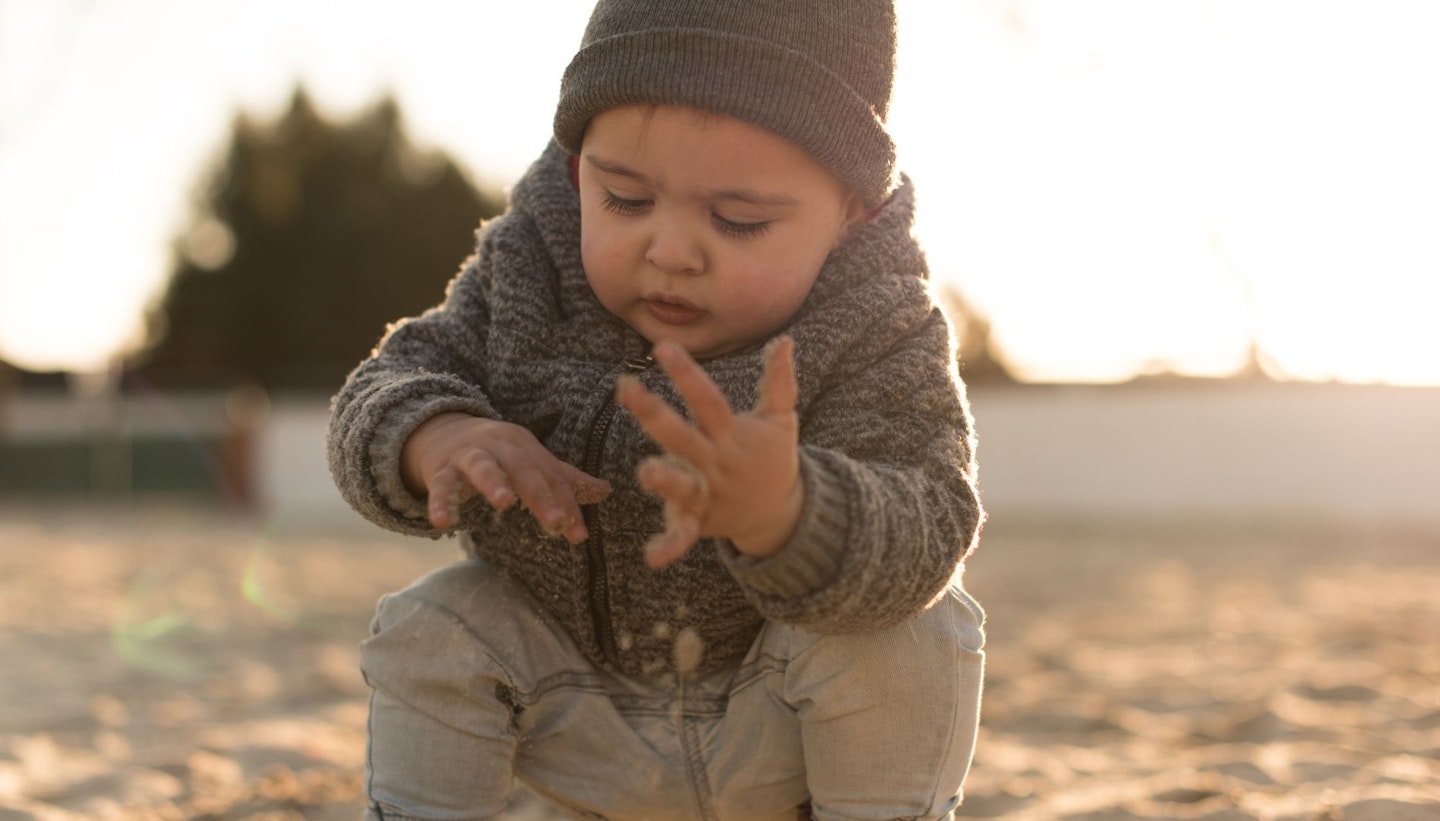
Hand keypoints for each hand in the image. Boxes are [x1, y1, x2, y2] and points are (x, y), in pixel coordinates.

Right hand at [401, 413, 609, 540]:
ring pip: (482, 467)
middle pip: (524, 469)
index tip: (579, 535)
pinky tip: (443, 522)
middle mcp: (500, 447)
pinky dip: (441, 502)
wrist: (444, 432)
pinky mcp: (441, 470)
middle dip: (541, 496)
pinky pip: (441, 486)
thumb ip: (563, 479)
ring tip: (505, 503)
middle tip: (556, 523)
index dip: (567, 504)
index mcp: (525, 446)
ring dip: (494, 482)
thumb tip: (605, 491)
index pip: (551, 476)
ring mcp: (469, 456)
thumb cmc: (497, 454)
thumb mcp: (530, 462)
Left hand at [616, 337, 803, 567]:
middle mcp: (716, 463)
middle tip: (626, 389)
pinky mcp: (699, 523)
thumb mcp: (780, 420)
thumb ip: (779, 383)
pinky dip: (669, 547)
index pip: (707, 400)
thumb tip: (784, 342)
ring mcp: (707, 495)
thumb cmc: (772, 458)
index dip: (686, 375)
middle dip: (655, 414)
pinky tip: (651, 557)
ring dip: (666, 481)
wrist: (782, 514)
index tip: (663, 348)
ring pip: (683, 487)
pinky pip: (683, 537)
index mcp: (730, 435)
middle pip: (683, 437)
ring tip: (646, 472)